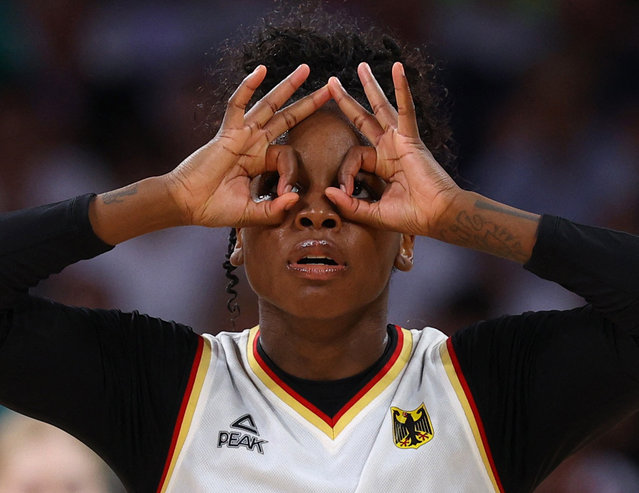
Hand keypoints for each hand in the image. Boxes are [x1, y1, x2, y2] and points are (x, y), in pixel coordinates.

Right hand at [167, 64, 329, 227]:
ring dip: (288, 86)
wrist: (187, 205)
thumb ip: (274, 210)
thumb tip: (296, 199)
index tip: (283, 195)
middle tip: (330, 89)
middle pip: (287, 118)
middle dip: (309, 104)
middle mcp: (254, 143)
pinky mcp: (227, 132)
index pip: (288, 155)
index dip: (291, 174)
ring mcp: (241, 134)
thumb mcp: (252, 213)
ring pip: (269, 105)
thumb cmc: (215, 209)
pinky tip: (260, 70)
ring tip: (306, 69)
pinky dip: (248, 87)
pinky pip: (237, 104)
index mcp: (260, 161)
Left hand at [325, 62, 459, 236]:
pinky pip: (405, 109)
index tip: (345, 191)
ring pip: (381, 108)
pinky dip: (402, 89)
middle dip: (347, 101)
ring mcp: (400, 141)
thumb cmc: (410, 216)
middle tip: (331, 84)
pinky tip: (398, 68)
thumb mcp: (373, 213)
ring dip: (370, 86)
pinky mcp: (411, 138)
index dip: (345, 173)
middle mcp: (389, 148)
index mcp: (381, 165)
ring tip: (360, 66)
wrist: (436, 216)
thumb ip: (350, 205)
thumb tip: (328, 193)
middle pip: (363, 119)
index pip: (353, 157)